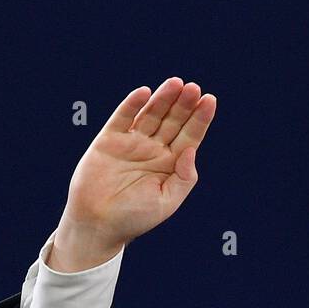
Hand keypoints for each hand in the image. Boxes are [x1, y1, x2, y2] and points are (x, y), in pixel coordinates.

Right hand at [49, 78, 216, 270]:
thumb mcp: (167, 202)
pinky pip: (122, 118)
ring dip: (163, 98)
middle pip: (172, 121)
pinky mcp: (108, 140)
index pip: (189, 136)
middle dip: (183, 104)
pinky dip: (132, 105)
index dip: (200, 119)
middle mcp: (153, 149)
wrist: (98, 224)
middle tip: (193, 88)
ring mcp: (131, 143)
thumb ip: (184, 178)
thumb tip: (191, 151)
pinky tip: (144, 92)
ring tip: (175, 83)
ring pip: (151, 114)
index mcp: (170, 164)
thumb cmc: (134, 218)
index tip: (210, 101)